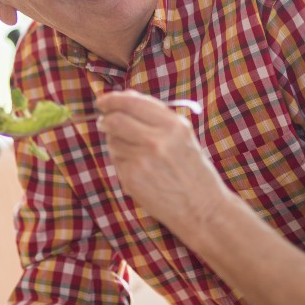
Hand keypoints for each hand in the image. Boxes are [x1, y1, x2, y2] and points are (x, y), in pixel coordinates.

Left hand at [97, 91, 227, 228]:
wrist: (202, 208)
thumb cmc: (192, 170)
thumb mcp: (182, 136)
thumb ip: (154, 116)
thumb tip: (124, 95)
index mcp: (173, 125)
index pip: (132, 103)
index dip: (113, 99)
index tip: (103, 101)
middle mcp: (158, 140)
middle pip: (115, 120)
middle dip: (105, 118)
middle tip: (102, 121)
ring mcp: (143, 160)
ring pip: (113, 141)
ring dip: (115, 142)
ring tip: (134, 152)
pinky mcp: (132, 179)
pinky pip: (116, 161)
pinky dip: (121, 161)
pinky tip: (138, 169)